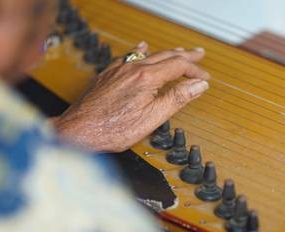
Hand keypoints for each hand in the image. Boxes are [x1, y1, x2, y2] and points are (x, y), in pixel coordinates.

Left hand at [54, 42, 209, 151]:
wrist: (79, 130)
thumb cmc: (113, 129)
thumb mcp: (153, 117)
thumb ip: (177, 98)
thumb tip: (198, 85)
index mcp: (146, 78)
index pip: (178, 67)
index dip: (194, 71)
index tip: (204, 77)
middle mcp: (132, 69)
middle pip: (165, 56)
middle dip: (185, 56)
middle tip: (198, 55)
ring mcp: (118, 70)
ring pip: (148, 55)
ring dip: (166, 53)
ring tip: (178, 52)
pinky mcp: (107, 74)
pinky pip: (128, 56)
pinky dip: (140, 52)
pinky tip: (141, 49)